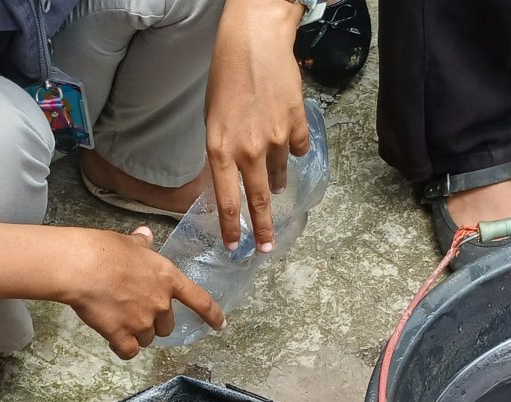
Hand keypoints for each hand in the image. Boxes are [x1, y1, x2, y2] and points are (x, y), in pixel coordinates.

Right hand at [60, 226, 223, 357]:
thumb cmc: (104, 250)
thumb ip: (142, 245)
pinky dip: (122, 347)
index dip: (212, 315)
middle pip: (166, 326)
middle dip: (154, 323)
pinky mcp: (122, 335)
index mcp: (168, 278)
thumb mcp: (129, 243)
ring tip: (117, 319)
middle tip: (134, 311)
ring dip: (136, 334)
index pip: (200, 300)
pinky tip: (112, 339)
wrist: (83, 266)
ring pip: (146, 339)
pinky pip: (128, 351)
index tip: (221, 325)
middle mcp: (161, 303)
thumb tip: (145, 235)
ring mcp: (143, 321)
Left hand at [204, 0, 308, 252]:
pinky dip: (294, 147)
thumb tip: (234, 180)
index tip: (235, 247)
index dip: (232, 228)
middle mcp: (248, 149)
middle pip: (258, 199)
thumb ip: (223, 153)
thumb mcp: (212, 121)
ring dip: (277, 177)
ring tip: (274, 175)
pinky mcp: (296, 125)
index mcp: (220, 149)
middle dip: (263, 228)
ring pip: (280, 172)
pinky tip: (287, 135)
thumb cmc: (226, 78)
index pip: (226, 201)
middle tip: (266, 247)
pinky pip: (298, 148)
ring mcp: (275, 139)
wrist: (254, 44)